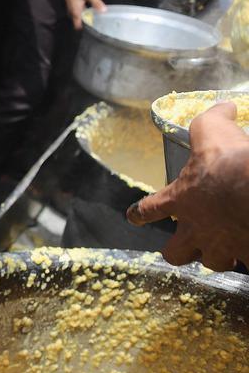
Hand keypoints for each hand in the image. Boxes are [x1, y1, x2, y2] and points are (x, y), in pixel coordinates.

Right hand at [57, 0, 105, 29]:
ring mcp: (71, 10)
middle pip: (79, 24)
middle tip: (99, 24)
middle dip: (88, 25)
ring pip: (79, 19)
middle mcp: (72, 13)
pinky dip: (85, 14)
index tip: (95, 29)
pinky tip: (92, 10)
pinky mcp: (72, 7)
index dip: (86, 29)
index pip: (78, 27)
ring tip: (97, 18)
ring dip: (86, 19)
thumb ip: (96, 2)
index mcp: (76, 12)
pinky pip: (79, 14)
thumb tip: (104, 11)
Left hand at [126, 102, 248, 270]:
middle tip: (190, 244)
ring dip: (218, 256)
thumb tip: (222, 108)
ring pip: (212, 262)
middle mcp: (195, 229)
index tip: (134, 215)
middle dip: (179, 251)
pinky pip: (244, 265)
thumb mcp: (211, 132)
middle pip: (174, 253)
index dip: (139, 212)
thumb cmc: (228, 162)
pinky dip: (246, 257)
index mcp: (178, 201)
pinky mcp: (246, 255)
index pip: (147, 209)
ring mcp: (220, 247)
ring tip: (228, 248)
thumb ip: (210, 121)